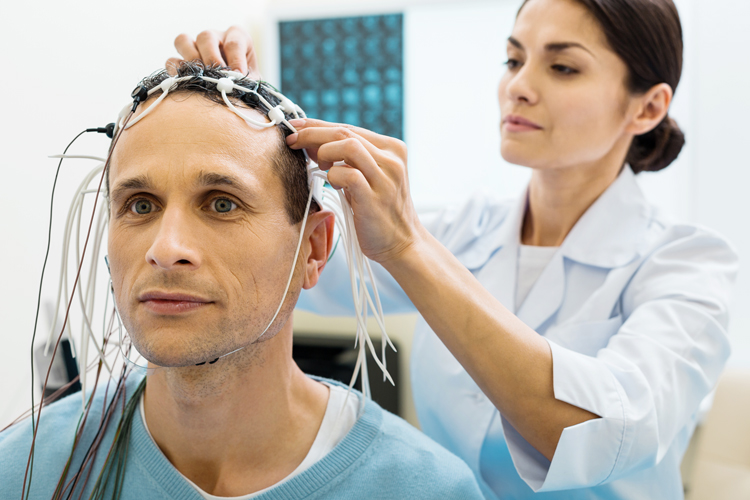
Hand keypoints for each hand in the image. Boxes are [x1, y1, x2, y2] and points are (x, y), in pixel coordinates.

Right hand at [167, 26, 258, 76]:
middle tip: (218, 76)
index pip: (234, 41)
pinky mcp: (182, 60)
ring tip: (202, 78)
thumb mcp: (252, 82)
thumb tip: (232, 85)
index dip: (236, 59)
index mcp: (236, 37)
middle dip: (211, 57)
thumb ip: (246, 81)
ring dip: (191, 60)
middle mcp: (215, 37)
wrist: (235, 94)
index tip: (239, 75)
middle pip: (206, 37)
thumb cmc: (246, 84)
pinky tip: (189, 83)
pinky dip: (177, 72)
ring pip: (183, 41)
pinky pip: (172, 60)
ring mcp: (196, 47)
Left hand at [286, 119, 425, 264]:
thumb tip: (311, 142)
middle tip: (292, 140)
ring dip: (324, 152)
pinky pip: (348, 174)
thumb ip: (347, 160)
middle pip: (345, 132)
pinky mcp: (375, 197)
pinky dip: (333, 176)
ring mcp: (386, 177)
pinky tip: (334, 185)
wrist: (402, 244)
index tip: (295, 127)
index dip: (318, 125)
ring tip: (320, 167)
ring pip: (348, 146)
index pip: (349, 128)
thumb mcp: (368, 178)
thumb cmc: (379, 212)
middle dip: (312, 133)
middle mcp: (392, 159)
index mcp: (392, 148)